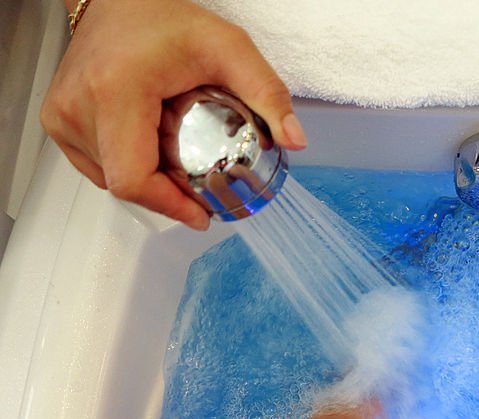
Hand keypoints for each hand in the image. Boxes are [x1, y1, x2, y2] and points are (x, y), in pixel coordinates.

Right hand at [42, 0, 307, 229]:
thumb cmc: (166, 19)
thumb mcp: (230, 48)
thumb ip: (267, 93)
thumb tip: (295, 140)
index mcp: (115, 93)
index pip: (134, 178)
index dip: (170, 205)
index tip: (202, 214)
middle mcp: (77, 108)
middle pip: (126, 182)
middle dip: (168, 193)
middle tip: (203, 183)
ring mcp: (61, 117)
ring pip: (111, 179)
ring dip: (149, 179)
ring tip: (178, 155)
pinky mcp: (57, 122)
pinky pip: (97, 166)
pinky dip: (128, 166)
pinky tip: (152, 147)